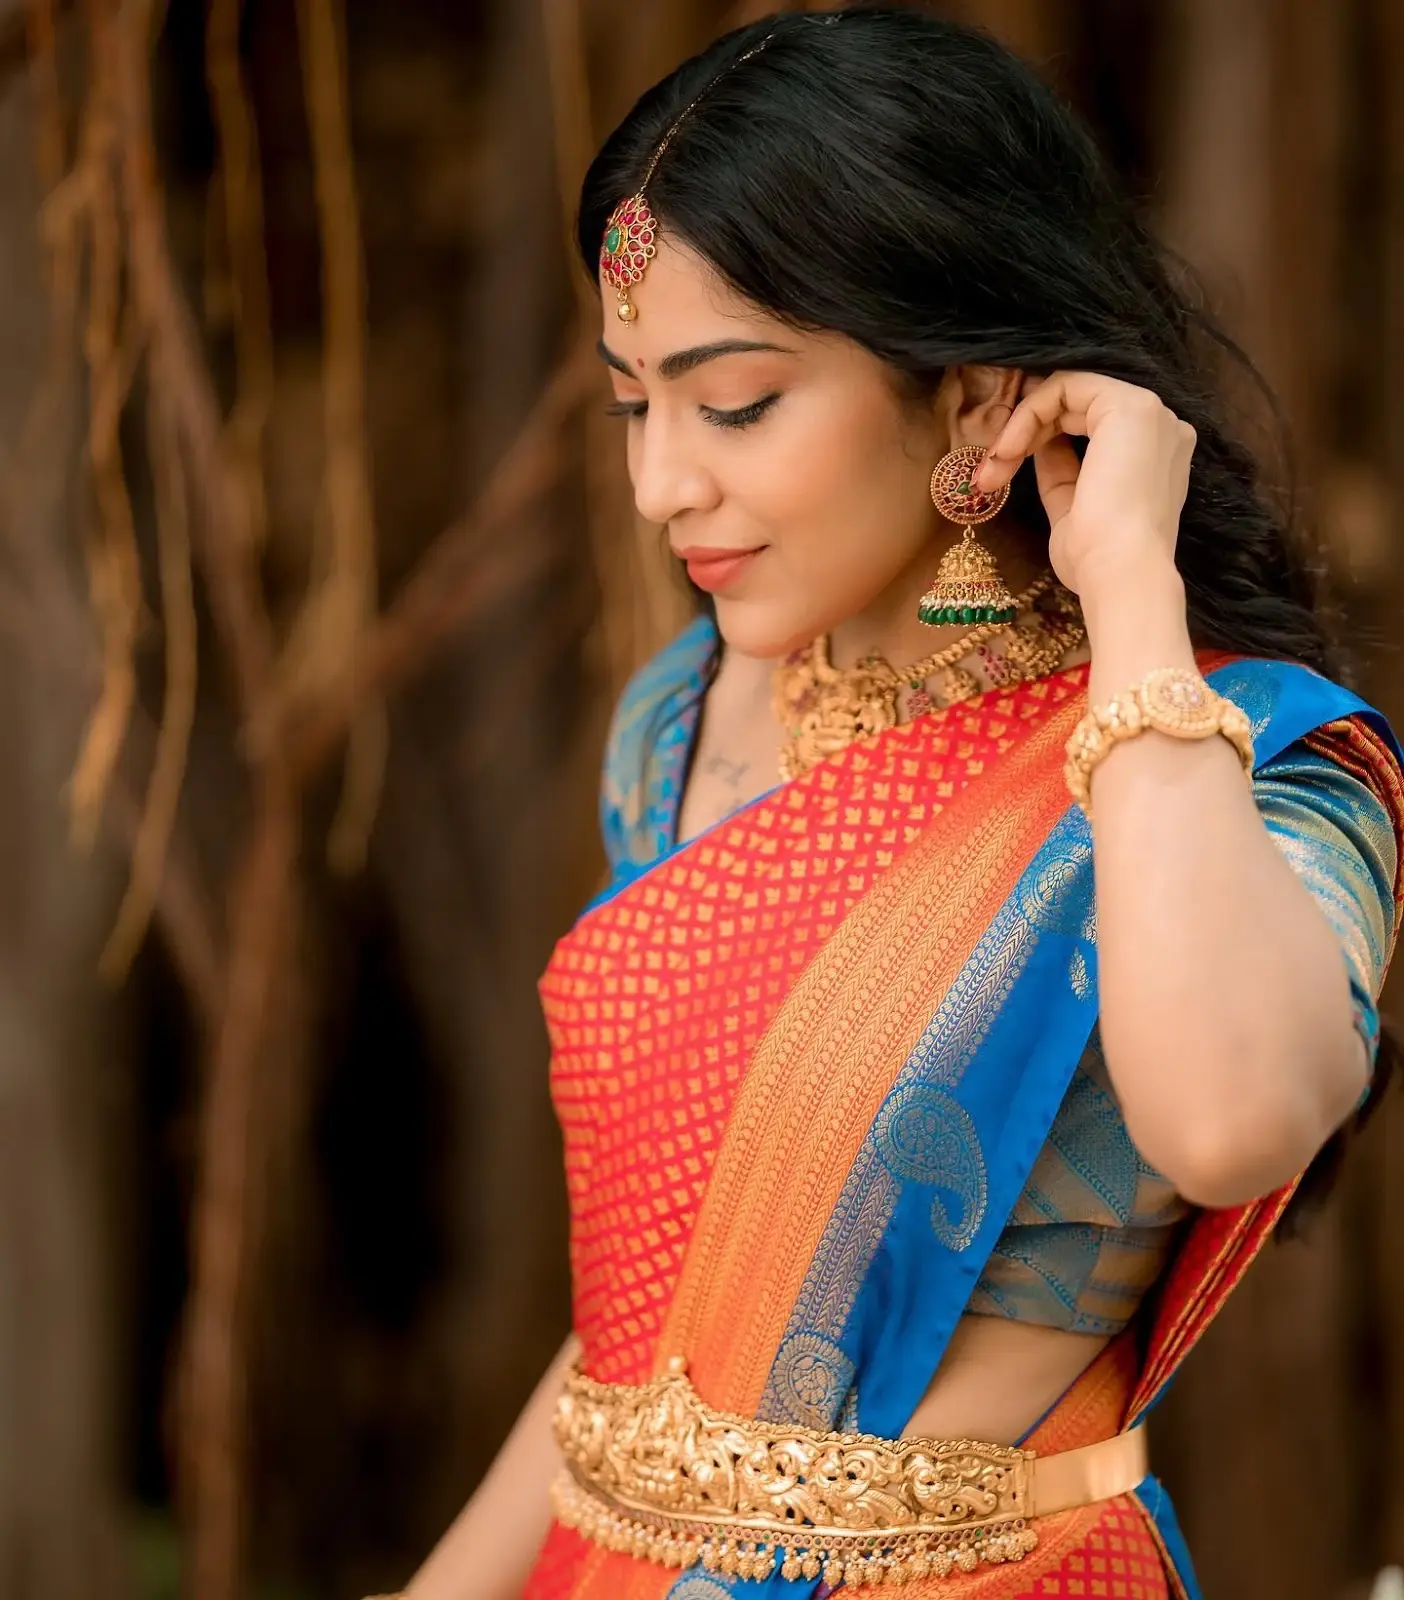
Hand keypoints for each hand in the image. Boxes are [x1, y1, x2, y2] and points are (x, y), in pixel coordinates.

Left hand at [974, 370, 1195, 603]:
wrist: (1120, 573)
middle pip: (1075, 408)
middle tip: (988, 474)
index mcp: (1151, 455)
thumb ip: (1061, 472)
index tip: (1000, 474)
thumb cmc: (1097, 559)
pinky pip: (1066, 387)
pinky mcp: (1130, 405)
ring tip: (994, 468)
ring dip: (1020, 426)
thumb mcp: (1071, 509)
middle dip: (1022, 434)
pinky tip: (1009, 450)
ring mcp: (1149, 413)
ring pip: (1067, 393)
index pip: (1086, 428)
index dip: (1038, 440)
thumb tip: (1039, 445)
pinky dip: (1028, 413)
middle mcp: (1159, 427)